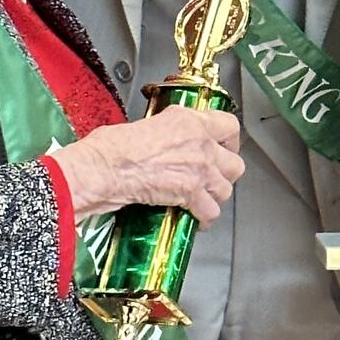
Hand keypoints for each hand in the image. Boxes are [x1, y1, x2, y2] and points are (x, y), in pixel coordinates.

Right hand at [57, 106, 242, 226]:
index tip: (224, 147)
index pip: (230, 126)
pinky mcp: (191, 193)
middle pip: (235, 163)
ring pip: (226, 189)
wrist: (105, 167)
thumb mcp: (148, 123)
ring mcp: (199, 169)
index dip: (229, 140)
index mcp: (190, 121)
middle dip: (225, 173)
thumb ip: (170, 130)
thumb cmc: (113, 146)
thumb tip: (171, 139)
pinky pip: (211, 212)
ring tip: (203, 199)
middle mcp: (201, 143)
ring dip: (214, 197)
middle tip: (213, 177)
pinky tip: (195, 218)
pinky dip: (204, 219)